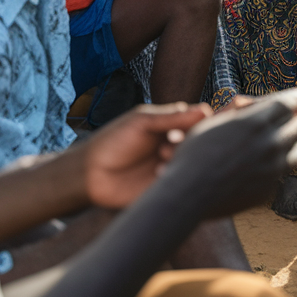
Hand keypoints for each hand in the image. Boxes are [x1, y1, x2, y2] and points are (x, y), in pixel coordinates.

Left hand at [81, 103, 212, 209]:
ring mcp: (173, 164)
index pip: (201, 120)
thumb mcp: (142, 123)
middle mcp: (176, 144)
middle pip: (201, 140)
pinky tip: (158, 173)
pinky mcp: (168, 186)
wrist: (90, 173)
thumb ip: (172, 117)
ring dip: (181, 157)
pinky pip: (185, 180)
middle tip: (167, 145)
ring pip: (195, 160)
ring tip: (161, 159)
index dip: (203, 123)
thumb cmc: (113, 141)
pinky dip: (176, 174)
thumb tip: (205, 110)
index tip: (187, 128)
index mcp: (172, 124)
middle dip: (189, 141)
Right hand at [165, 88, 296, 218]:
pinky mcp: (270, 187)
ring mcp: (273, 168)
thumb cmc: (195, 154)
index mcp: (256, 121)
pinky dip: (282, 161)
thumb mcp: (215, 122)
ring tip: (289, 136)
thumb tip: (253, 103)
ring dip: (296, 140)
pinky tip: (272, 160)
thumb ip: (240, 111)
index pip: (289, 103)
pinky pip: (284, 170)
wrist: (188, 194)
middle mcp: (271, 143)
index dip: (296, 98)